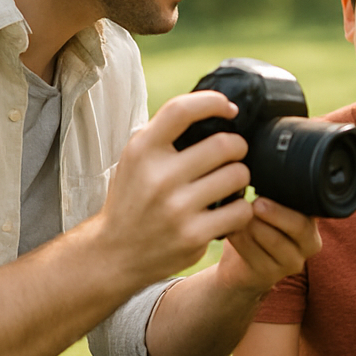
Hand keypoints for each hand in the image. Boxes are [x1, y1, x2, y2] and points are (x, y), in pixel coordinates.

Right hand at [92, 91, 255, 289]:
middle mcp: (158, 177)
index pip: (182, 110)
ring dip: (241, 177)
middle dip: (238, 147)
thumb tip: (214, 106)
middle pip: (225, 145)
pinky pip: (241, 210)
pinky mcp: (193, 236)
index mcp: (142, 150)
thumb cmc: (133, 198)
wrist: (114, 253)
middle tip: (234, 154)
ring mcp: (176, 208)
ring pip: (239, 176)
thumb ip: (165, 134)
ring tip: (229, 183)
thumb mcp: (136, 159)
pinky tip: (228, 210)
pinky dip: (241, 209)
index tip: (229, 109)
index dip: (213, 102)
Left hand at [215, 196, 321, 298]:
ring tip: (238, 214)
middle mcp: (310, 245)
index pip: (311, 210)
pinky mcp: (270, 275)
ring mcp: (292, 263)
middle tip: (256, 203)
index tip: (269, 190)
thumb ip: (275, 197)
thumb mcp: (270, 210)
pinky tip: (231, 230)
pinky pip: (256, 254)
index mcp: (313, 223)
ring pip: (276, 240)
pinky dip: (240, 239)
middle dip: (276, 213)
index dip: (290, 201)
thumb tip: (266, 175)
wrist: (241, 267)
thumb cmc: (256, 228)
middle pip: (300, 226)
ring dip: (254, 225)